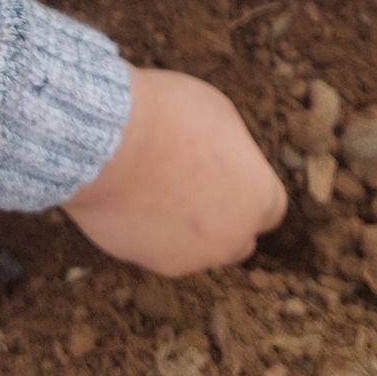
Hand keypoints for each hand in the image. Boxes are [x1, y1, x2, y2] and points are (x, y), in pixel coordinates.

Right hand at [63, 66, 286, 274]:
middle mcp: (230, 238)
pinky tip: (133, 198)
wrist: (105, 142)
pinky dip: (150, 231)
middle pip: (239, 238)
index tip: (232, 172)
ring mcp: (188, 256)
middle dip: (225, 216)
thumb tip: (230, 163)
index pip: (271, 209)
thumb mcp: (220, 114)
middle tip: (197, 183)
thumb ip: (235, 151)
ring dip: (187, 227)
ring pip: (197, 248)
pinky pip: (157, 249)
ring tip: (158, 186)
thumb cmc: (166, 116)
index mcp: (257, 199)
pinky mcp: (146, 261)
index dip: (250, 187)